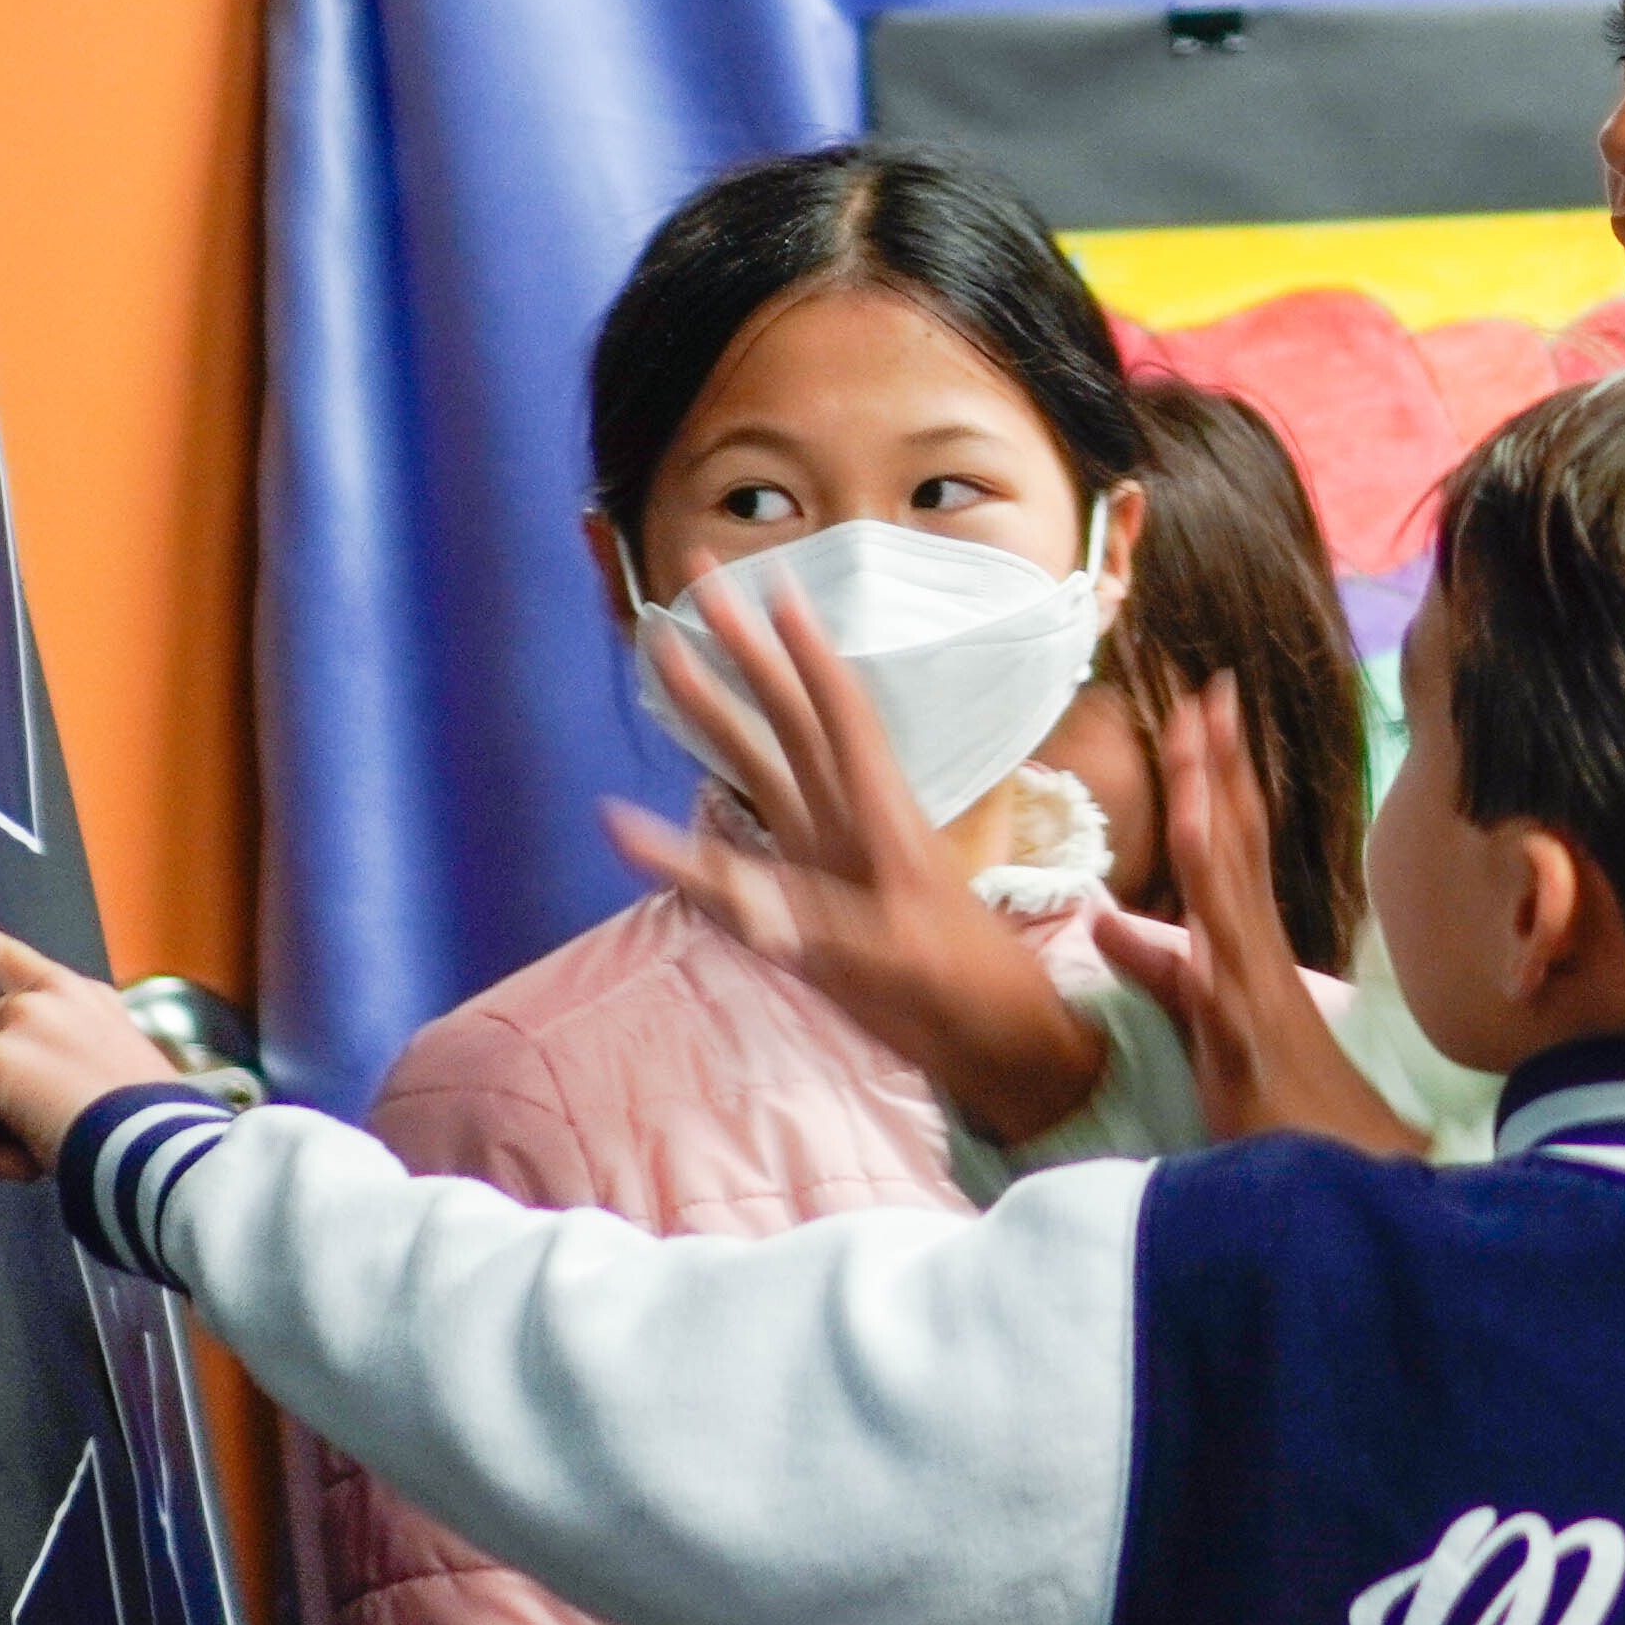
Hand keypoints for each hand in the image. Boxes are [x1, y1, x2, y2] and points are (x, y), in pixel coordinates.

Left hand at [0, 905, 169, 1183]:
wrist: (157, 1144)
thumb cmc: (142, 1127)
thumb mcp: (101, 1070)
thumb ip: (45, 1058)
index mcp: (79, 995)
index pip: (3, 955)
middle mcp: (47, 996)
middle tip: (32, 1130)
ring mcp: (18, 1020)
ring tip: (39, 1144)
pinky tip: (26, 1156)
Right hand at [609, 577, 1109, 1142]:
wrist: (990, 1041)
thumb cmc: (961, 990)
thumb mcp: (895, 956)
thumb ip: (819, 931)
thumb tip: (745, 909)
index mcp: (881, 818)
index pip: (840, 715)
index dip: (808, 653)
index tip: (778, 586)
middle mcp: (847, 823)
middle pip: (788, 719)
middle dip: (746, 650)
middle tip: (701, 583)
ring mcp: (823, 858)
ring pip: (761, 769)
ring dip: (714, 714)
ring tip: (666, 657)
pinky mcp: (805, 902)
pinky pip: (733, 857)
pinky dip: (684, 838)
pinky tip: (634, 823)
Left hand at [1088, 677, 1419, 1159]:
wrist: (1350, 1187)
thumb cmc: (1284, 1122)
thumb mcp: (1207, 1033)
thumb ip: (1164, 975)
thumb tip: (1111, 924)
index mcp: (1248, 953)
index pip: (1232, 850)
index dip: (1217, 782)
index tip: (1203, 714)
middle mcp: (1257, 951)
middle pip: (1239, 836)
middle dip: (1222, 760)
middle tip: (1211, 683)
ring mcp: (1257, 975)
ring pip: (1232, 865)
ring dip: (1218, 788)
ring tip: (1202, 716)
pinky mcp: (1249, 1010)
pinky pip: (1224, 927)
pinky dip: (1215, 865)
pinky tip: (1200, 815)